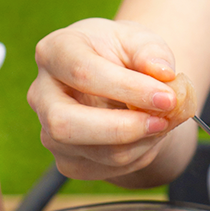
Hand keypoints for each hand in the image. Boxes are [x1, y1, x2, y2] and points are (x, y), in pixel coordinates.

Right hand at [28, 18, 182, 180]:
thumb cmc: (123, 55)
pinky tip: (148, 137)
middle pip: (66, 124)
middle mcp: (42, 95)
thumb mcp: (140, 41)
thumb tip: (164, 73)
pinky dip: (138, 156)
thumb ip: (152, 52)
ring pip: (95, 153)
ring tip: (164, 124)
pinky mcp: (67, 161)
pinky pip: (106, 169)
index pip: (83, 73)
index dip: (128, 88)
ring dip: (140, 144)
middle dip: (122, 129)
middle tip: (163, 121)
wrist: (116, 84)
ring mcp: (50, 133)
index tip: (167, 97)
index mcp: (54, 52)